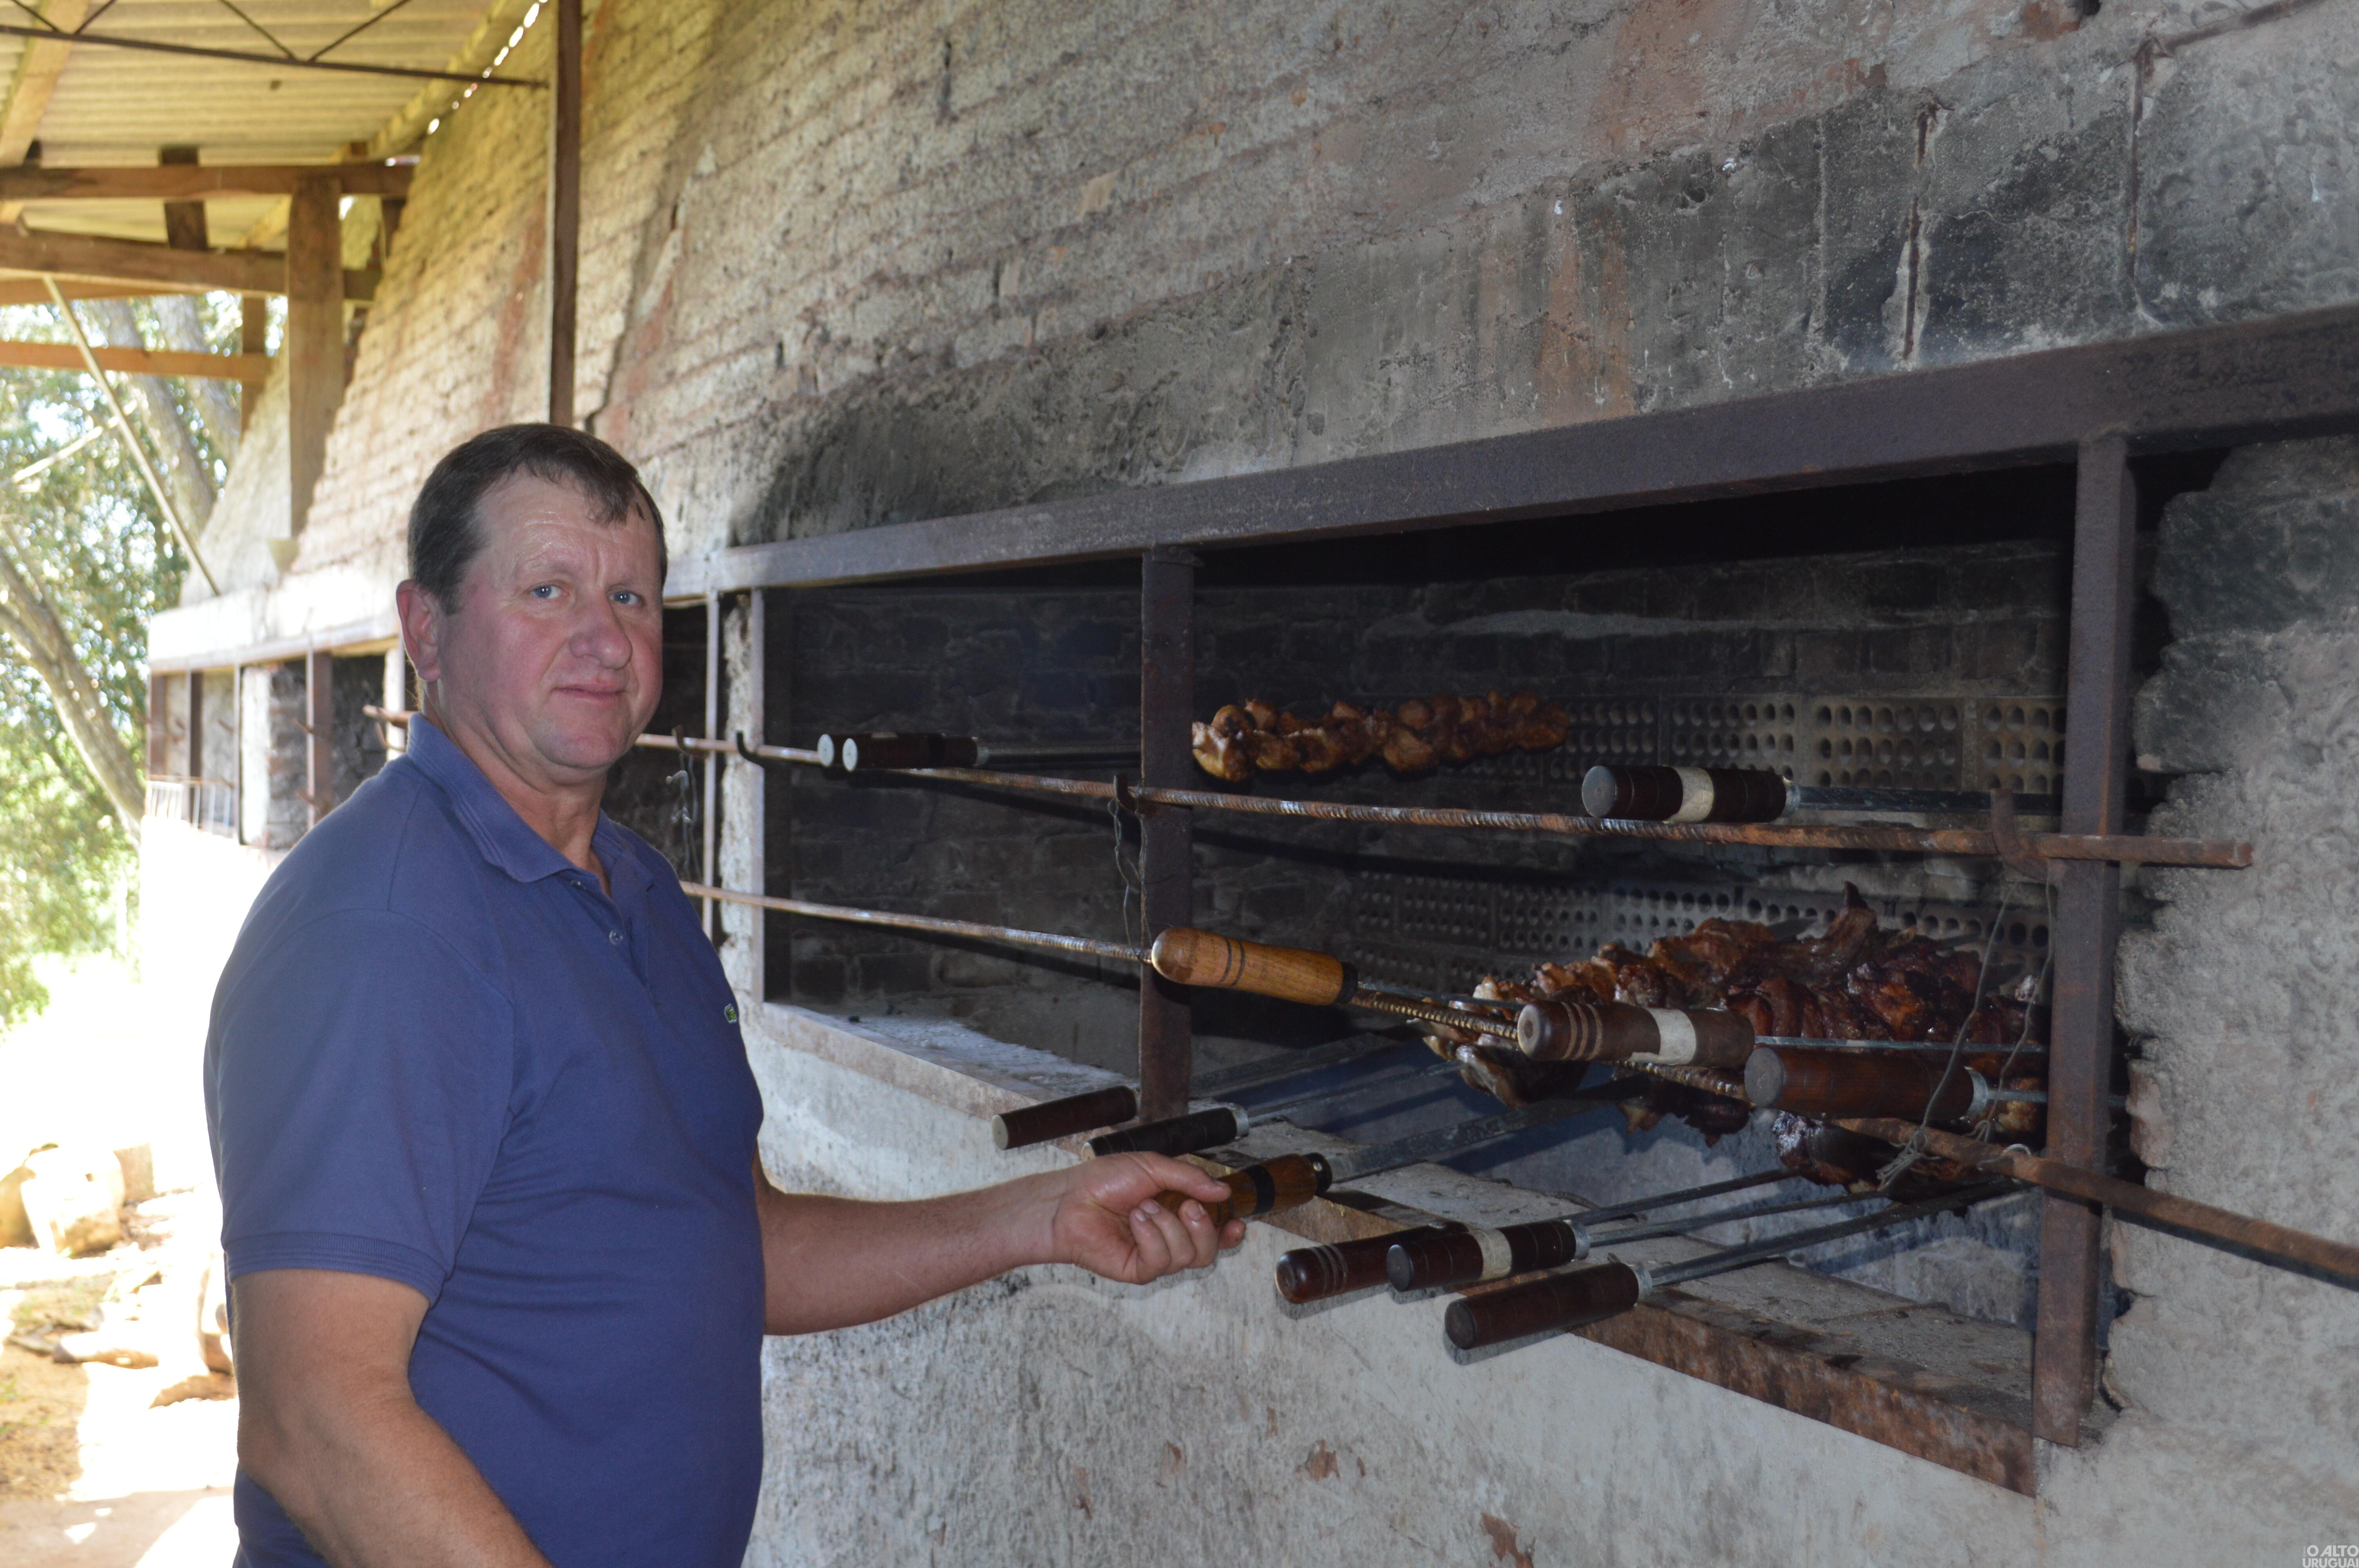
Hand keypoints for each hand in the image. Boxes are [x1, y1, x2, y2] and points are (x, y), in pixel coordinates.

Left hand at [1044, 1153, 1247, 1284]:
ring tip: (1144, 1207)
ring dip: (1169, 1226)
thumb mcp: (1153, 1167)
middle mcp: (1169, 1238)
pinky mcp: (1137, 1269)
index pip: (1214, 1231)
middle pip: (1208, 1251)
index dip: (1230, 1232)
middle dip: (1204, 1227)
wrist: (1070, 1198)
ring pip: (1189, 1257)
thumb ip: (1190, 1178)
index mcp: (1177, 1213)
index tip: (1237, 1223)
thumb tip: (1223, 1192)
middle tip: (1186, 1206)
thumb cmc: (1104, 1181)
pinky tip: (1136, 1220)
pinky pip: (1162, 1262)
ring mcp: (1153, 1256)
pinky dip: (1152, 1236)